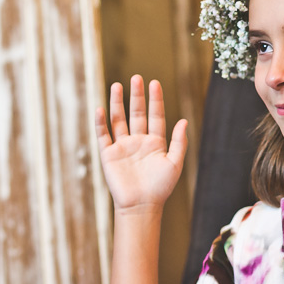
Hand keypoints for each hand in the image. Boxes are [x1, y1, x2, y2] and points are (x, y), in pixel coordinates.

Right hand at [95, 75, 187, 211]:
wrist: (141, 206)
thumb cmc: (160, 188)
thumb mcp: (174, 164)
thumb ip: (178, 142)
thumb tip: (183, 121)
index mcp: (155, 143)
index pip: (155, 116)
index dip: (155, 100)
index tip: (155, 83)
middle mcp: (138, 141)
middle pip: (136, 113)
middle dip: (136, 96)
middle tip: (136, 78)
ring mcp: (122, 146)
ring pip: (118, 120)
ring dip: (117, 103)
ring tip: (117, 85)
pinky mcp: (109, 154)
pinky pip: (103, 135)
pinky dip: (101, 122)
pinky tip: (100, 108)